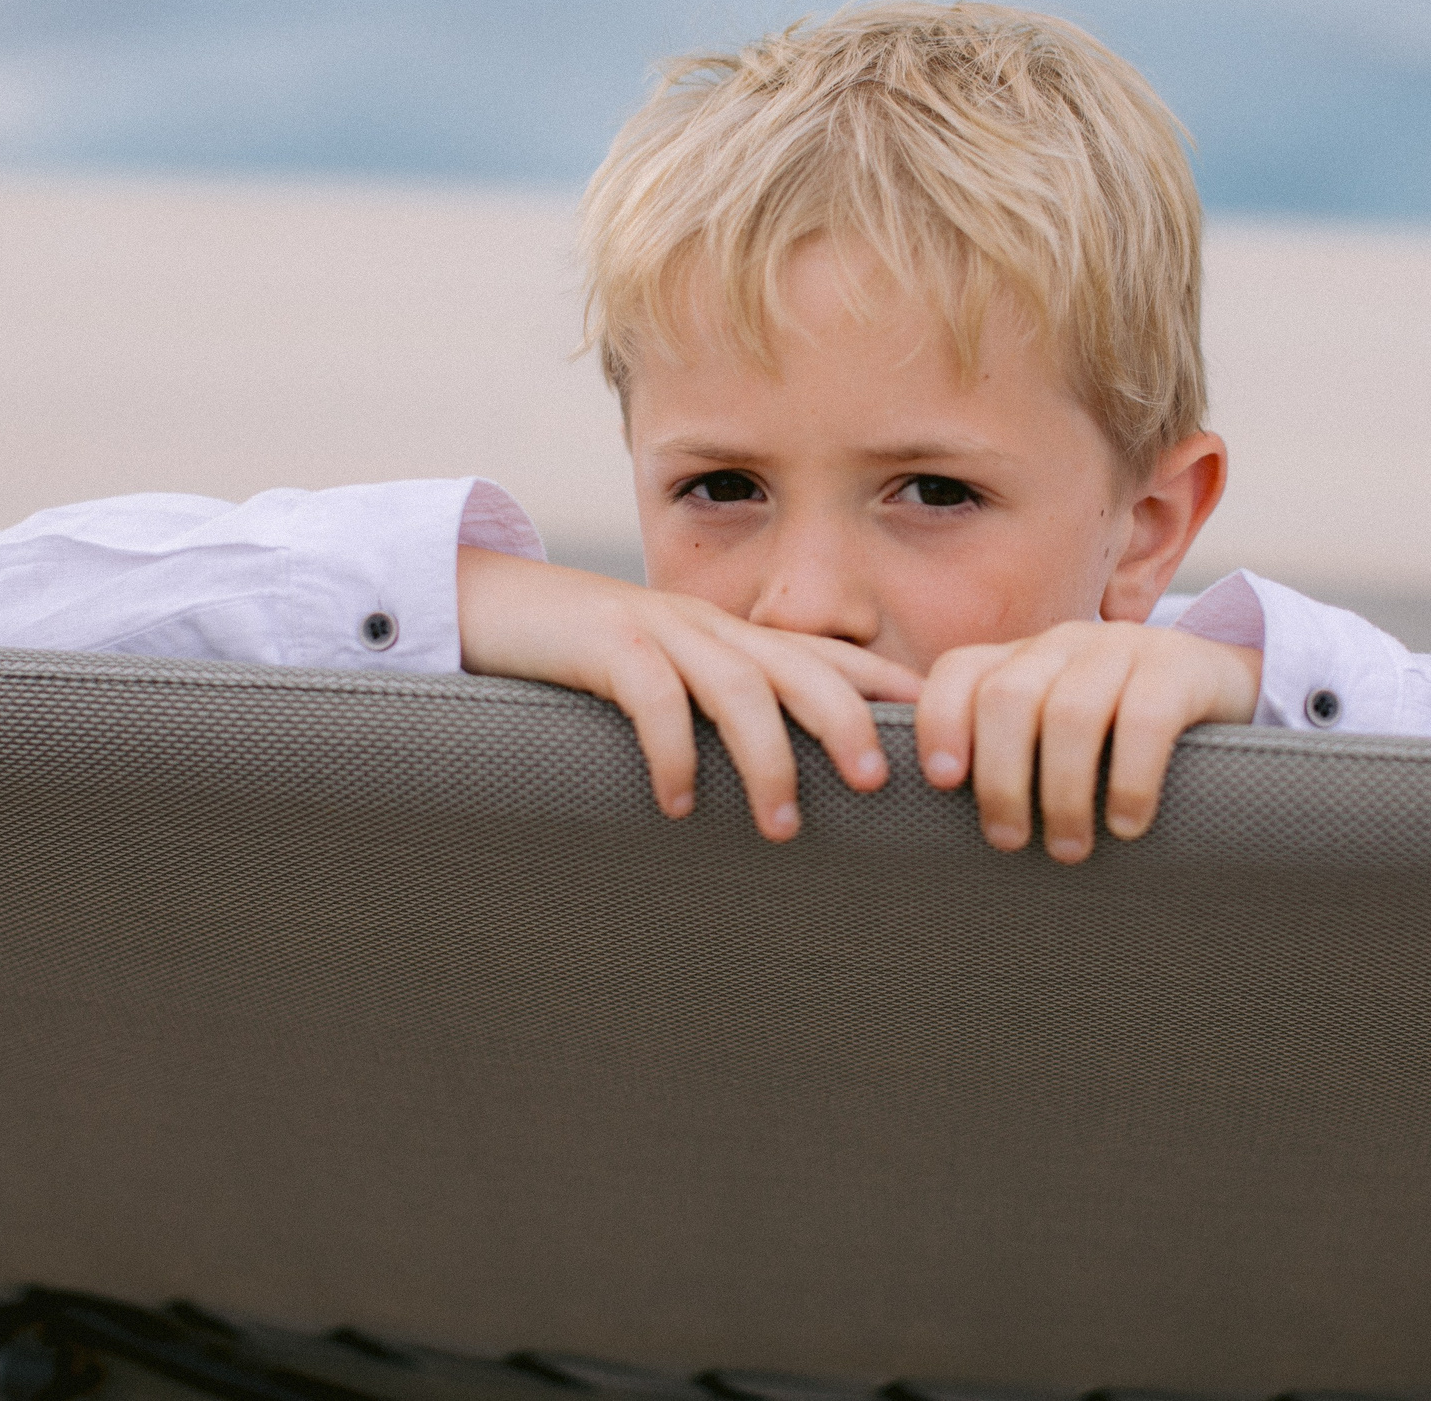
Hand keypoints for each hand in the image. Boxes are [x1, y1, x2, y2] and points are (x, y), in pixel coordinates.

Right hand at [456, 547, 923, 840]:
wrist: (491, 605)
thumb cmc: (587, 662)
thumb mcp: (670, 684)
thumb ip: (724, 718)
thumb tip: (786, 790)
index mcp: (734, 639)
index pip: (827, 657)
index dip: (886, 689)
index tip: (938, 736)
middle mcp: (711, 629)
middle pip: (802, 666)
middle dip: (847, 722)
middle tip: (876, 785)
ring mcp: (659, 630)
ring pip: (738, 685)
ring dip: (767, 757)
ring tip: (782, 825)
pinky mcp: (604, 644)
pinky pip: (651, 695)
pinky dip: (671, 751)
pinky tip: (675, 804)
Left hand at [915, 621, 1261, 865]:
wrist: (1225, 690)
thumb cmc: (1122, 733)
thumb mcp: (1058, 730)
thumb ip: (1010, 751)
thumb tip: (941, 816)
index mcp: (1025, 658)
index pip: (959, 672)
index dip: (939, 722)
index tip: (941, 782)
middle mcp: (1066, 643)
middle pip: (1008, 698)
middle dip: (1000, 778)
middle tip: (1010, 841)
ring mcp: (1124, 648)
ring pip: (1071, 714)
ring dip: (1063, 793)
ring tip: (1070, 848)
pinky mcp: (1180, 668)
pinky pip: (1144, 721)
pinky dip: (1128, 780)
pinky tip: (1127, 824)